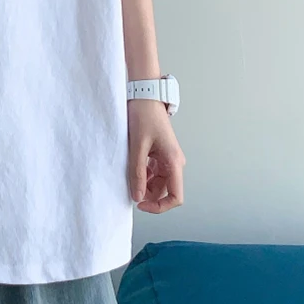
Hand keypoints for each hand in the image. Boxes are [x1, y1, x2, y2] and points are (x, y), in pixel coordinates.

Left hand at [127, 99, 185, 213]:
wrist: (145, 96)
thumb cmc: (144, 116)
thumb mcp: (137, 146)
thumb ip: (138, 172)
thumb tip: (137, 197)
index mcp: (174, 161)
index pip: (176, 197)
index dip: (159, 206)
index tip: (140, 204)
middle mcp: (174, 162)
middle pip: (164, 191)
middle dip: (147, 194)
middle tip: (128, 187)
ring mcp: (167, 158)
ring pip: (157, 182)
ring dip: (143, 183)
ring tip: (128, 173)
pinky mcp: (160, 154)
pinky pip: (153, 172)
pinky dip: (142, 174)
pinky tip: (131, 166)